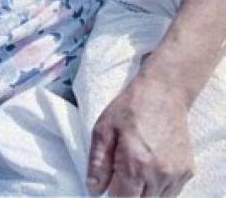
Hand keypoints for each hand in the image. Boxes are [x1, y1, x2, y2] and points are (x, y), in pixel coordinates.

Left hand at [87, 75, 194, 196]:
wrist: (163, 94)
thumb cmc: (129, 109)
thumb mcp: (103, 131)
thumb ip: (97, 164)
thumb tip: (93, 189)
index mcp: (135, 164)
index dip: (111, 193)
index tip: (109, 181)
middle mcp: (159, 173)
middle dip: (127, 194)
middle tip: (121, 174)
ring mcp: (176, 174)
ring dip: (144, 193)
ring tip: (136, 169)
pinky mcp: (187, 171)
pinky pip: (171, 192)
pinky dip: (159, 188)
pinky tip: (150, 169)